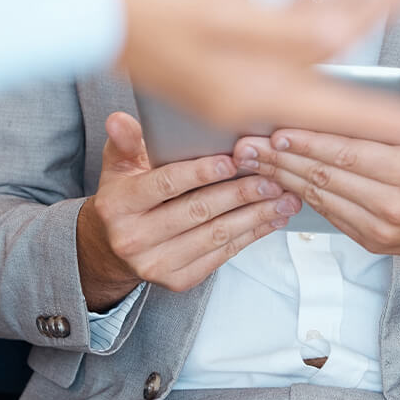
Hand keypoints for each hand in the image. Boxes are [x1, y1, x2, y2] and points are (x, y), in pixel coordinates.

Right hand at [75, 112, 298, 310]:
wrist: (116, 245)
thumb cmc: (128, 194)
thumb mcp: (120, 164)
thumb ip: (125, 141)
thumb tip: (119, 119)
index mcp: (117, 205)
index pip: (165, 184)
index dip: (200, 172)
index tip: (233, 159)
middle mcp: (133, 239)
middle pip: (197, 211)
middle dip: (239, 193)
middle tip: (272, 178)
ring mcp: (155, 264)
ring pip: (215, 236)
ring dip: (254, 216)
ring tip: (282, 198)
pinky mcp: (178, 280)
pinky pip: (221, 255)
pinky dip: (250, 235)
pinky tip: (270, 219)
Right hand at [108, 0, 399, 142]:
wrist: (80, 0)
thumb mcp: (221, 10)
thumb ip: (288, 28)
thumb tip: (344, 35)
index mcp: (249, 91)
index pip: (338, 108)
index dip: (389, 116)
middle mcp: (245, 90)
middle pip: (329, 72)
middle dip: (373, 27)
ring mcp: (232, 73)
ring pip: (307, 49)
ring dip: (342, 8)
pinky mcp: (219, 51)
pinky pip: (279, 39)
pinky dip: (306, 12)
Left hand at [236, 105, 399, 304]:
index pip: (352, 150)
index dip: (310, 139)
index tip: (278, 126)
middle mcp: (398, 203)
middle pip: (328, 174)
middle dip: (284, 157)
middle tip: (248, 141)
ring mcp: (384, 226)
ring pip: (321, 196)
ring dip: (283, 178)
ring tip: (253, 159)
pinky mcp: (374, 240)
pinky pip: (330, 214)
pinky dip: (302, 195)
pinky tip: (280, 179)